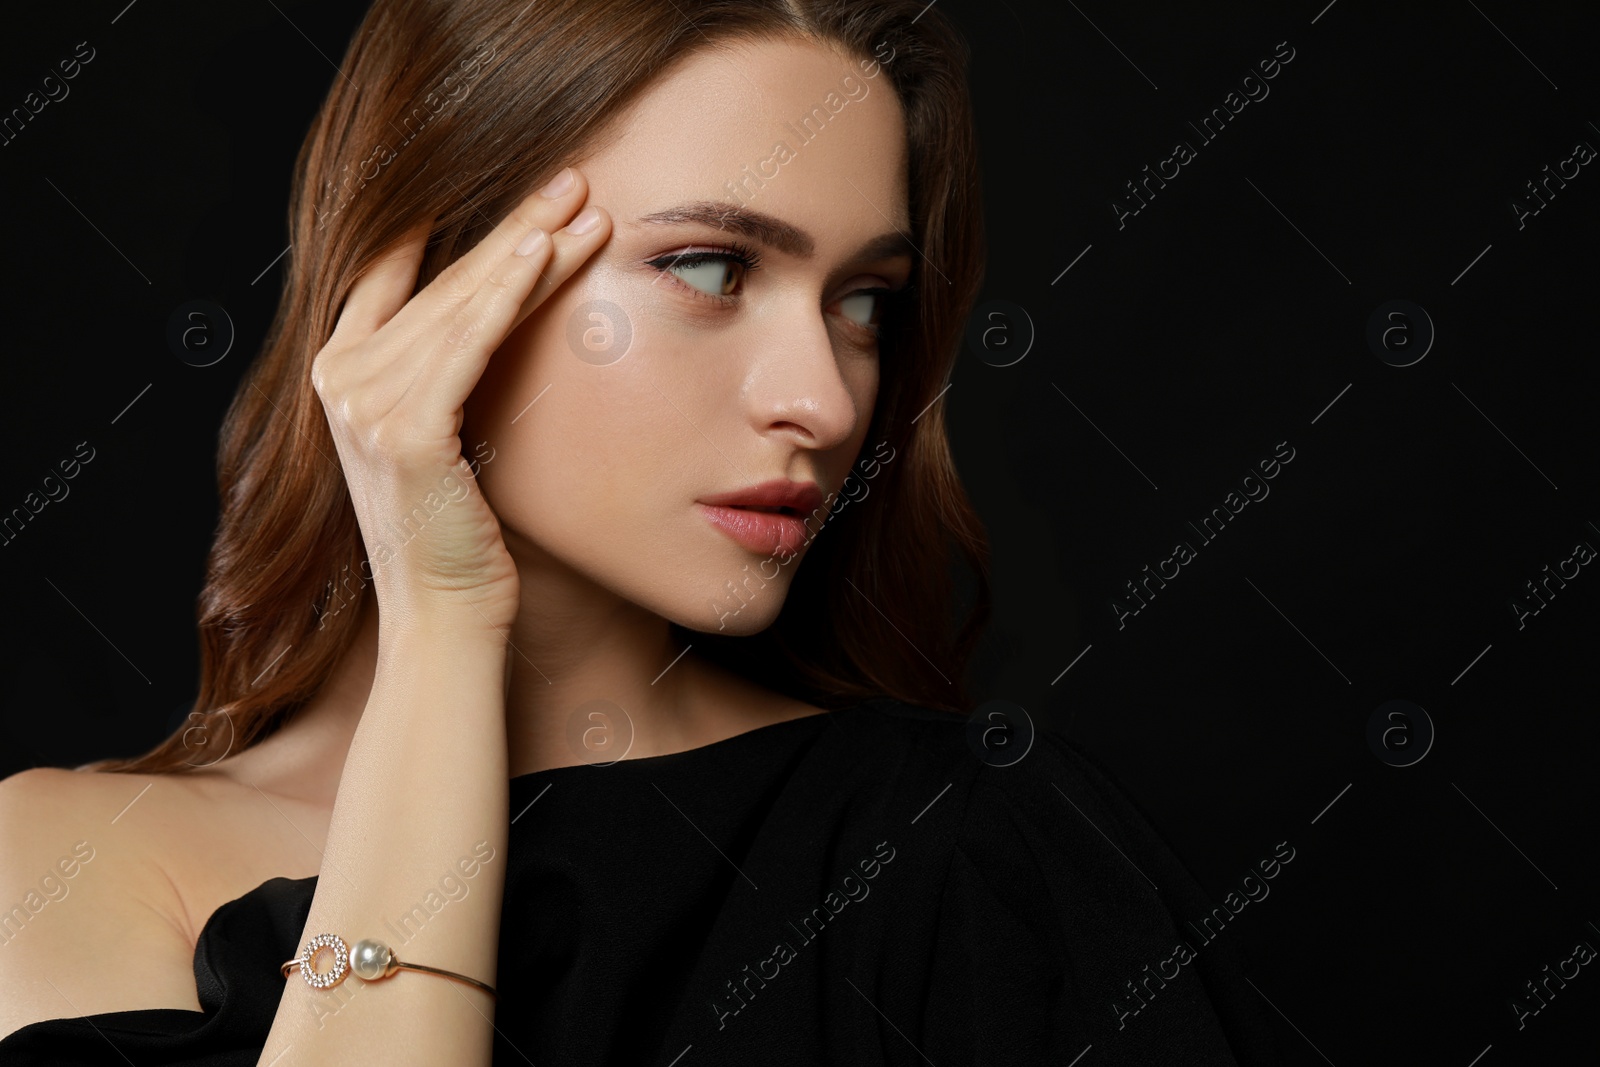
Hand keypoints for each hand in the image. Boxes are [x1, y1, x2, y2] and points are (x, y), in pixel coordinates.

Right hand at [310, 169, 609, 631]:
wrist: (445, 614)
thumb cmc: (458, 533)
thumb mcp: (443, 437)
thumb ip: (444, 372)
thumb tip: (498, 311)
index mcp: (341, 377)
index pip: (393, 276)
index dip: (446, 227)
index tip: (510, 191)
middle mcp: (340, 381)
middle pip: (441, 282)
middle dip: (512, 226)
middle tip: (570, 181)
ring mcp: (363, 404)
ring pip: (462, 303)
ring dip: (527, 247)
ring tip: (581, 206)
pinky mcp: (404, 429)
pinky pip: (468, 343)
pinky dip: (507, 294)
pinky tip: (544, 253)